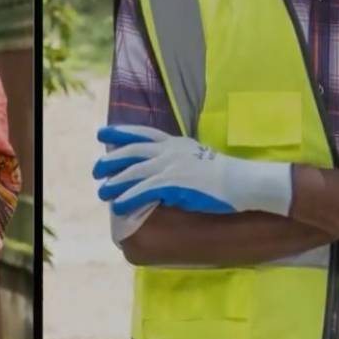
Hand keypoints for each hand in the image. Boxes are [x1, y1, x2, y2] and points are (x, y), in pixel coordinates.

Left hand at [93, 126, 292, 216]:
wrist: (242, 181)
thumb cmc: (224, 174)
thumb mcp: (198, 157)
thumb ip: (178, 159)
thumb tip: (162, 173)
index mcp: (175, 142)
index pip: (142, 133)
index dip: (120, 132)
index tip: (102, 133)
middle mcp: (169, 151)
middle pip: (131, 151)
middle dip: (110, 160)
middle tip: (96, 170)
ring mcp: (171, 167)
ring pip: (133, 172)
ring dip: (114, 183)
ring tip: (102, 192)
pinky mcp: (174, 184)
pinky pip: (143, 191)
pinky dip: (128, 198)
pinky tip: (118, 206)